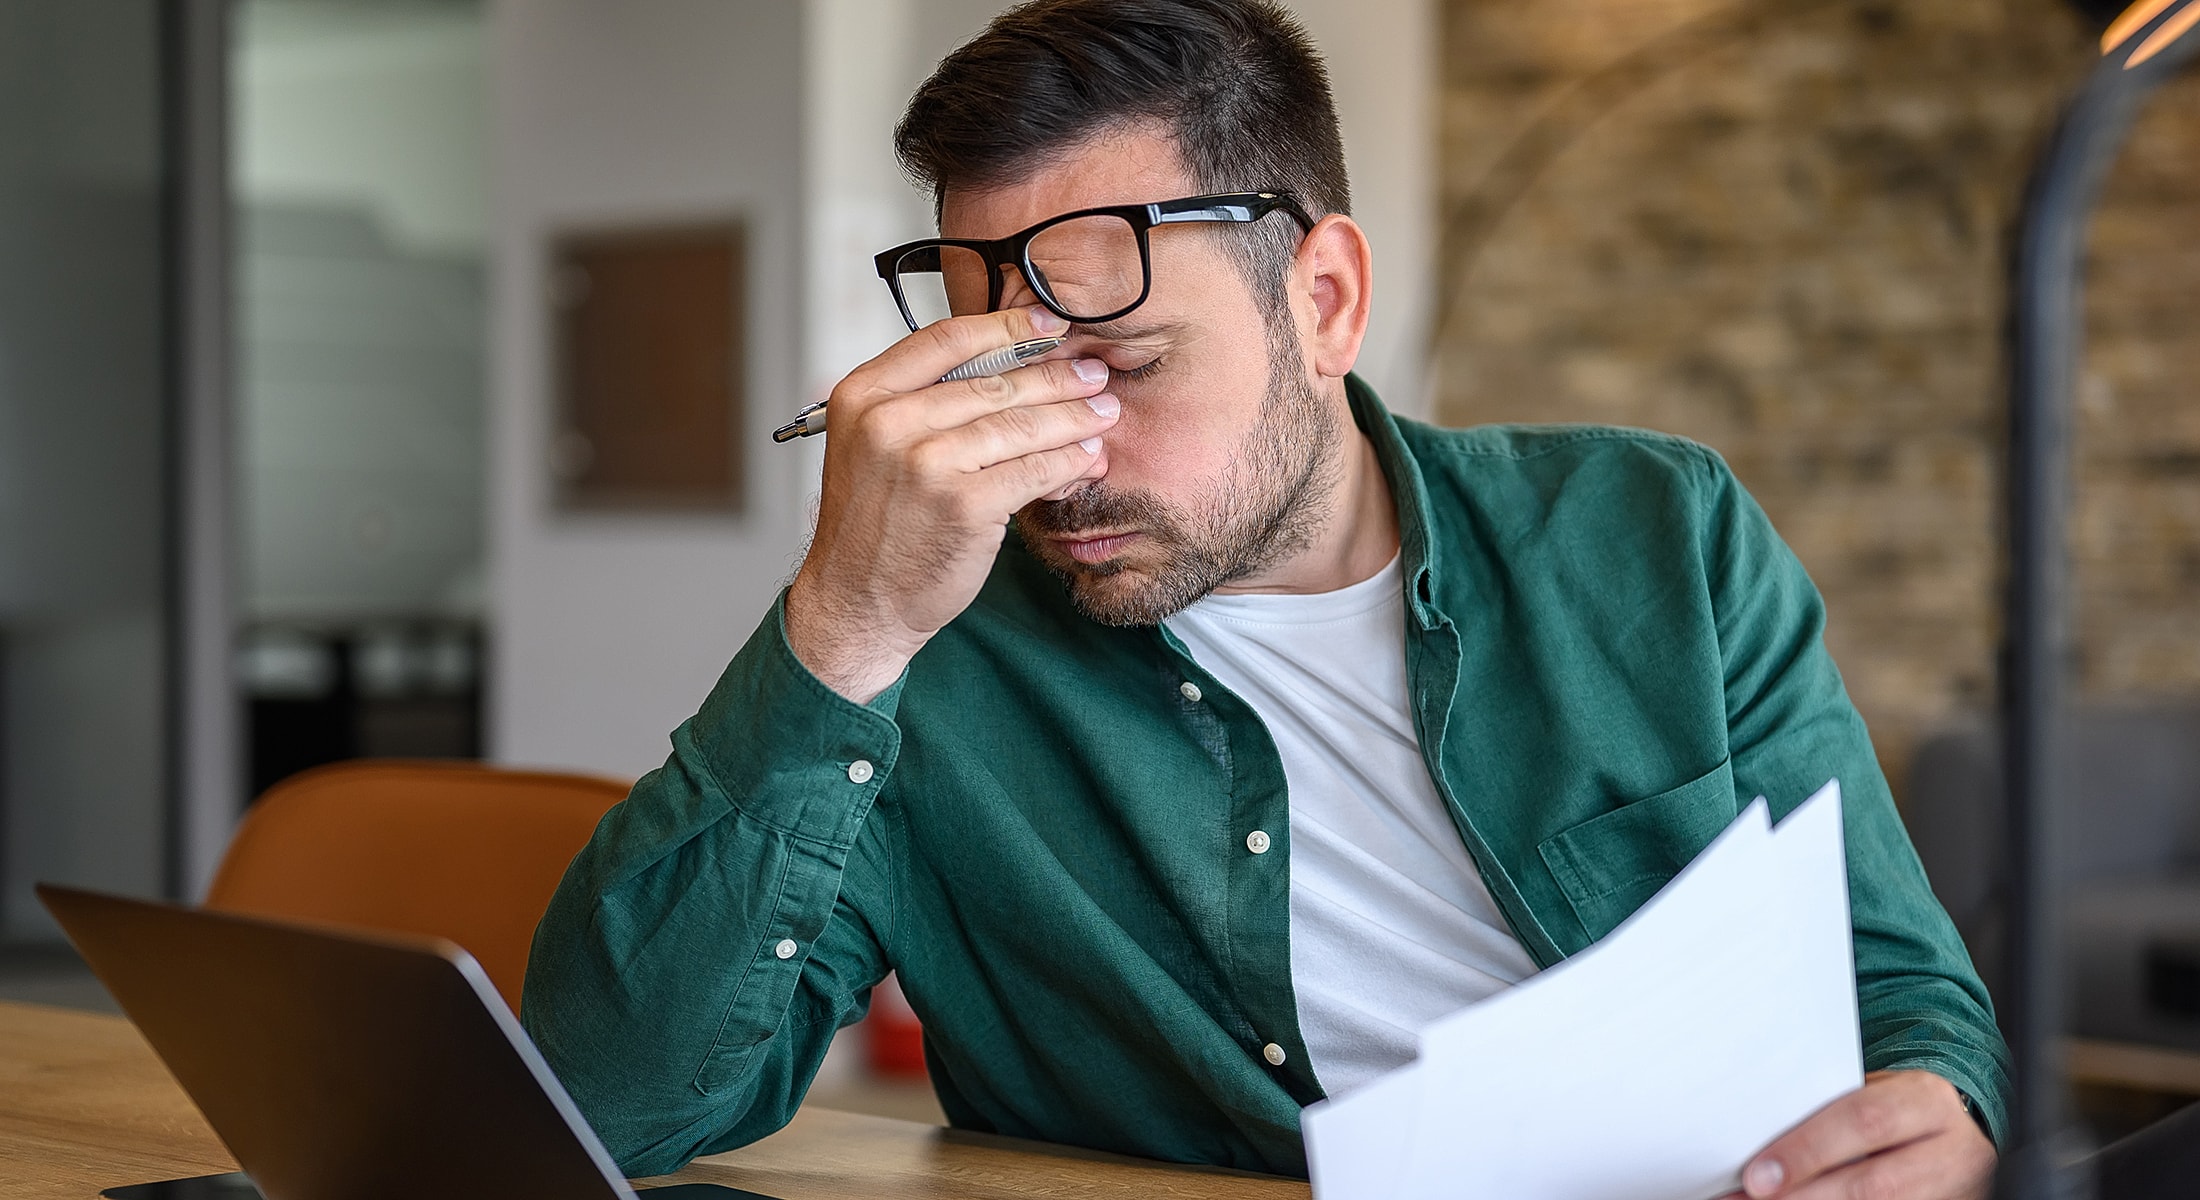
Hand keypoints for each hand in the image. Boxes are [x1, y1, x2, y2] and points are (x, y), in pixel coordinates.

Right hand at [784, 305, 1117, 702]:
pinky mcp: (964, 505)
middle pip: (993, 383)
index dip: (1006, 326)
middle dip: (1055, 376)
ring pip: (1019, 425)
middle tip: (1094, 373)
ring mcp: (926, 464)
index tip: (1048, 323)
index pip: (947, 340)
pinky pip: (1033, 471)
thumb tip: (1008, 369)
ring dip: (1072, 418)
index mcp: (864, 396)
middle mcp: (890, 423)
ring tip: (1103, 414)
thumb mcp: (874, 446)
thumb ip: (923, 404)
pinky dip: (1067, 462)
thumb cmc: (873, 526)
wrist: (857, 601)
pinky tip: (1086, 457)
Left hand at [1724, 1070, 1994, 1199]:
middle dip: (1806, 1193)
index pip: (1863, 1122)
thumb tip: (1758, 1141)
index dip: (1807, 1151)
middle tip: (1754, 1197)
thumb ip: (1832, 1112)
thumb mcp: (1878, 1095)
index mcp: (1926, 1101)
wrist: (1960, 1141)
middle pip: (1872, 1183)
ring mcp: (1952, 1191)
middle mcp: (1950, 1150)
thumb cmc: (1899, 1112)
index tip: (1756, 1175)